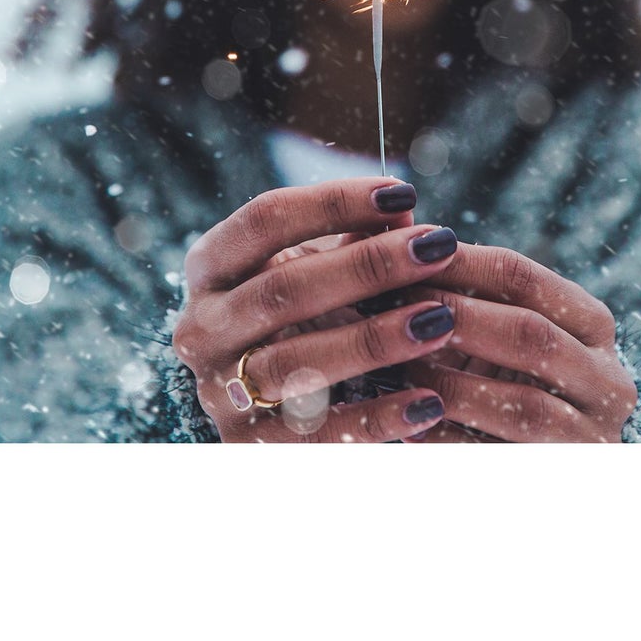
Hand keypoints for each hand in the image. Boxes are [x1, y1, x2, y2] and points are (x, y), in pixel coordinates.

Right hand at [171, 176, 463, 443]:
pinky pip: (316, 435)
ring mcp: (218, 392)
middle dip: (367, 266)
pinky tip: (430, 401)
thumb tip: (402, 209)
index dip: (333, 201)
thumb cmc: (301, 318)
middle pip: (283, 289)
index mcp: (210, 269)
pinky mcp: (247, 448)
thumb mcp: (312, 271)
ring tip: (440, 319)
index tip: (403, 192)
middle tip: (437, 248)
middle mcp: (200, 328)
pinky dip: (377, 418)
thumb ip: (353, 240)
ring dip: (374, 339)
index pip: (264, 220)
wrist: (262, 412)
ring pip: (294, 362)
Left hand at [389, 242, 638, 441]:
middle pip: (532, 335)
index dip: (462, 263)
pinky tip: (406, 421)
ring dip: (453, 383)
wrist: (537, 465)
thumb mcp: (493, 331)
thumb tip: (393, 220)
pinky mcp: (562, 478)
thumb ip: (456, 284)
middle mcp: (606, 379)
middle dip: (458, 319)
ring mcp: (591, 436)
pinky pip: (500, 459)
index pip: (526, 278)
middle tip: (394, 307)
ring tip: (395, 367)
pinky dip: (450, 438)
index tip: (404, 254)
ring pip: (525, 405)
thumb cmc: (498, 379)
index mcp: (591, 326)